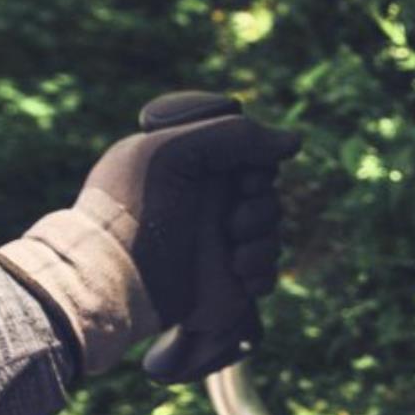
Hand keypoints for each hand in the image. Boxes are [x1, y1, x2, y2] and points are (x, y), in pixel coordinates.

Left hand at [0, 92, 299, 377]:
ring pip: (274, 232)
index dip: (258, 165)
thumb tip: (294, 142)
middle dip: (260, 207)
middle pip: (268, 192)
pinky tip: (238, 274)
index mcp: (194, 166)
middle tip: (232, 222)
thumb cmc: (134, 209)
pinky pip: (269, 271)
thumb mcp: (172, 151)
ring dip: (261, 243)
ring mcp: (220, 241)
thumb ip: (233, 134)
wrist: (119, 280)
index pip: (251, 153)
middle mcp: (209, 201)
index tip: (243, 180)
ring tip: (233, 256)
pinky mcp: (229, 279)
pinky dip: (261, 273)